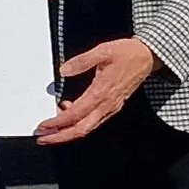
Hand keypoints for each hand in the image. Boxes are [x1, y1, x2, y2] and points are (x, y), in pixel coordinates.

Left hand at [36, 37, 158, 145]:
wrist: (147, 57)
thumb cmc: (127, 53)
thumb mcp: (103, 50)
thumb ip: (82, 61)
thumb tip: (64, 70)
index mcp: (101, 92)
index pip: (75, 114)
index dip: (57, 122)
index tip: (43, 125)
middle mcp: (106, 104)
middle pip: (80, 129)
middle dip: (59, 136)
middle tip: (42, 137)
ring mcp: (110, 108)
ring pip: (87, 128)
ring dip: (67, 132)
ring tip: (51, 130)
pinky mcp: (112, 106)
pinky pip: (93, 121)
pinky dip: (78, 123)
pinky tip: (68, 112)